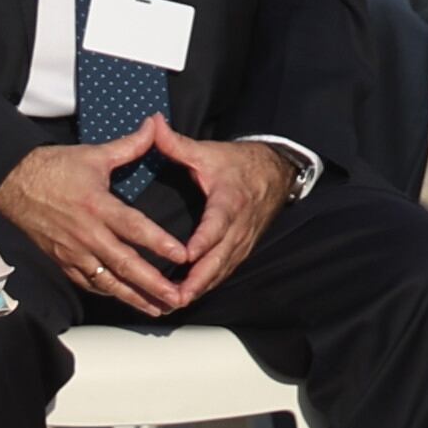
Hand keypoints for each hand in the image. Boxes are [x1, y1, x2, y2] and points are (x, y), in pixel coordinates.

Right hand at [0, 127, 189, 314]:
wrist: (13, 183)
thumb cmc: (54, 168)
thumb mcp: (94, 154)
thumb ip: (130, 146)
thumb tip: (157, 125)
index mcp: (98, 206)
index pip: (135, 228)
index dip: (160, 243)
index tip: (183, 256)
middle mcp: (87, 234)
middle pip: (125, 264)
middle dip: (153, 284)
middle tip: (177, 297)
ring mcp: (73, 251)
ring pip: (108, 281)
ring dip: (134, 297)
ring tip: (158, 308)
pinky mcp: (61, 260)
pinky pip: (88, 282)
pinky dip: (109, 292)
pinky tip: (126, 299)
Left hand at [148, 123, 291, 306]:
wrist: (275, 171)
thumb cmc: (236, 163)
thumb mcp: (207, 151)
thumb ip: (176, 143)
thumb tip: (152, 124)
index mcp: (229, 200)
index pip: (217, 224)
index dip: (204, 241)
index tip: (187, 256)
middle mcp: (239, 224)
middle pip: (220, 256)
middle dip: (199, 278)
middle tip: (176, 296)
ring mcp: (243, 238)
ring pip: (223, 268)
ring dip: (202, 286)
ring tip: (176, 303)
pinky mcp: (242, 247)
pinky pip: (226, 269)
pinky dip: (209, 283)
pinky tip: (189, 296)